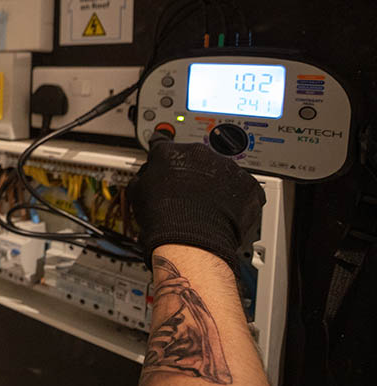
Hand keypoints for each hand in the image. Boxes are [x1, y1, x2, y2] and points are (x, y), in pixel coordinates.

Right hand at [127, 131, 265, 273]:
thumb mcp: (137, 193)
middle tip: (188, 193)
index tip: (166, 159)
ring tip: (208, 206)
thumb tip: (147, 175)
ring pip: (221, 170)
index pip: (163, 143)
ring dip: (216, 183)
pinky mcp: (247, 183)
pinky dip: (236, 197)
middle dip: (193, 171)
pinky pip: (242, 186)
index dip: (164, 154)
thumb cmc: (163, 220)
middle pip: (196, 157)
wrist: (191, 242)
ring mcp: (225, 167)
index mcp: (170, 152)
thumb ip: (144, 176)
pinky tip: (226, 211)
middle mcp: (199, 153)